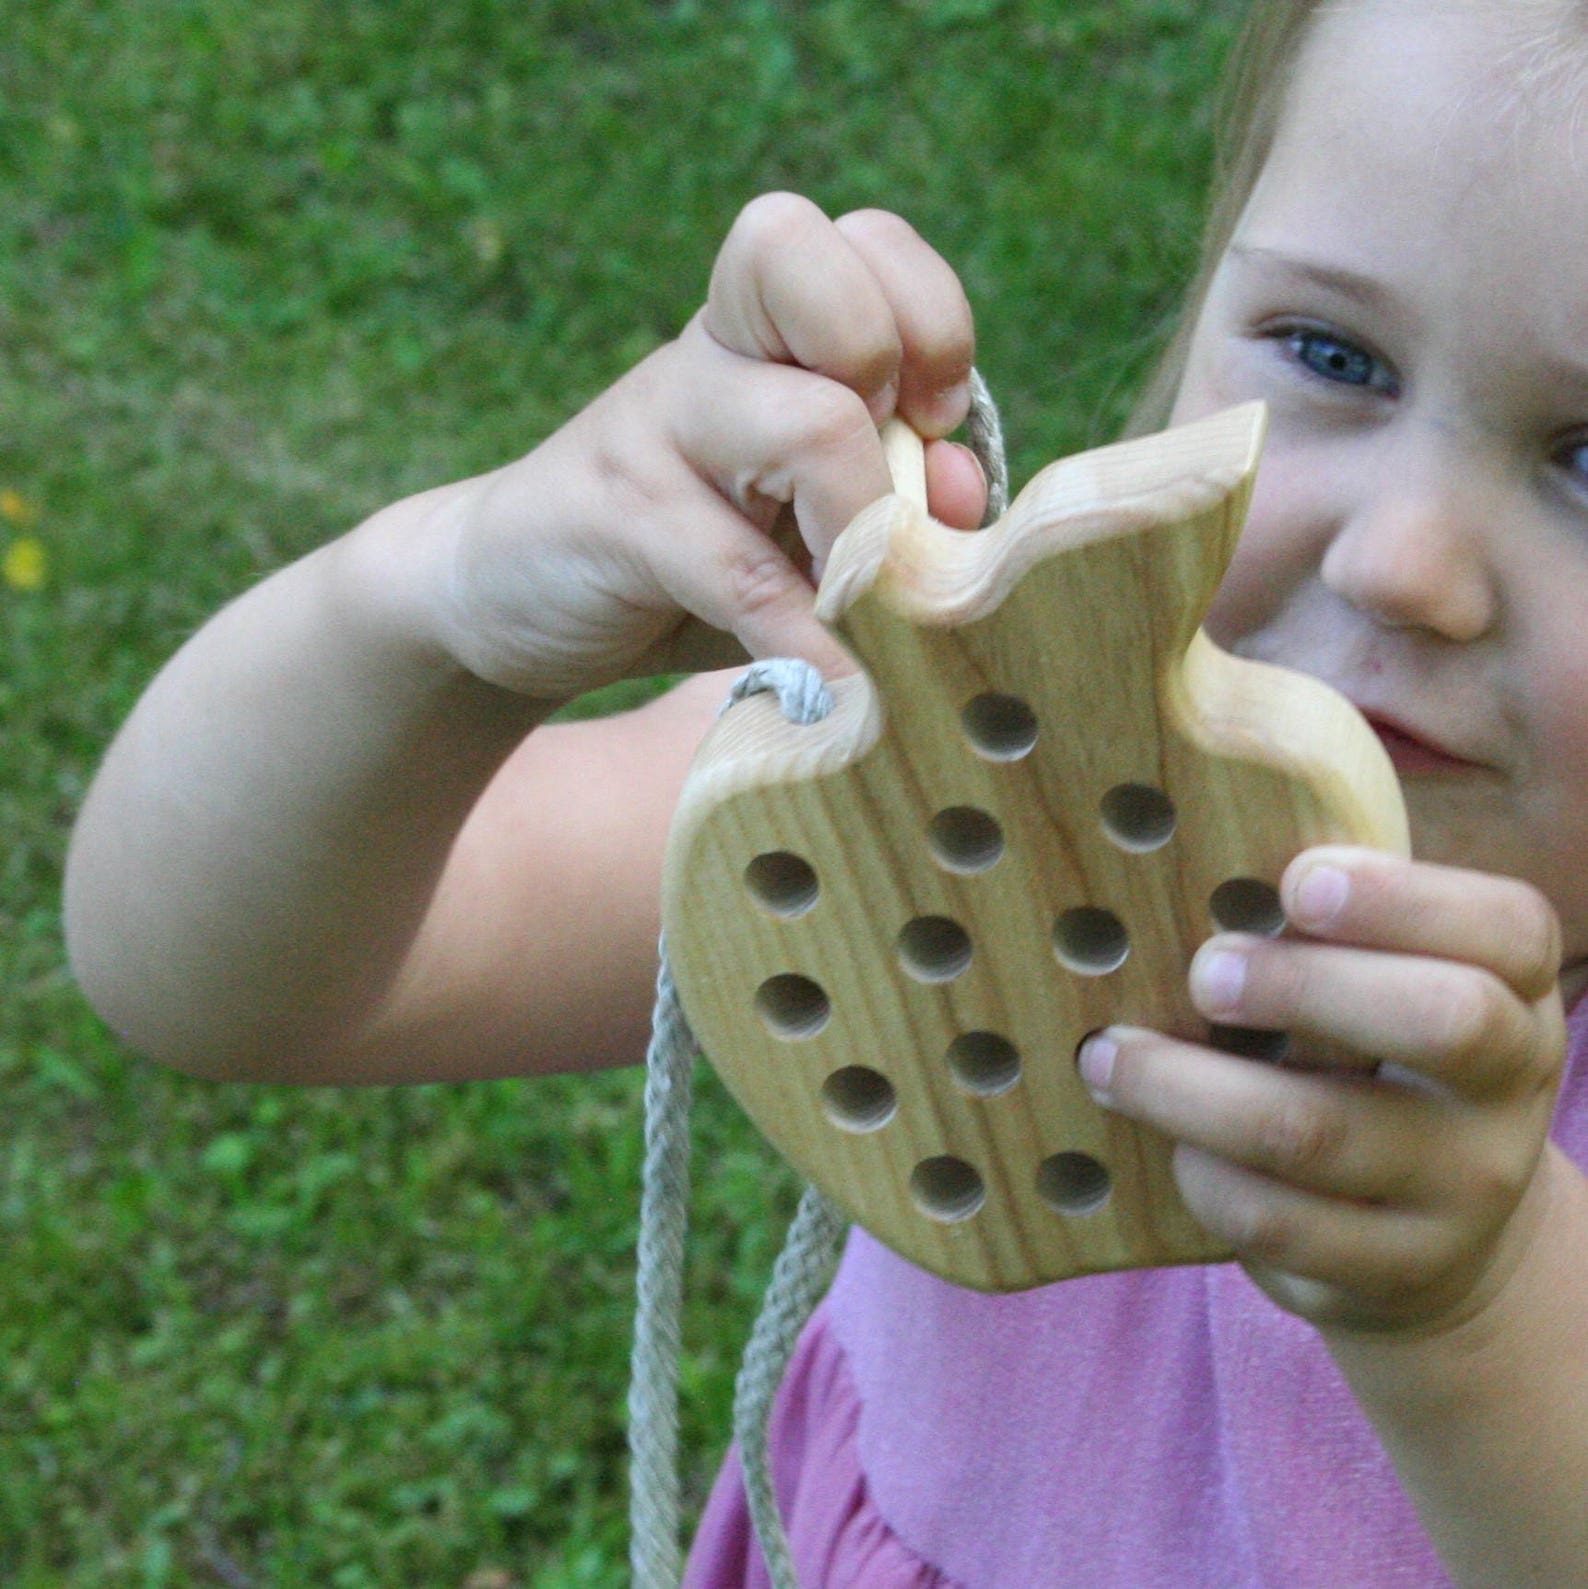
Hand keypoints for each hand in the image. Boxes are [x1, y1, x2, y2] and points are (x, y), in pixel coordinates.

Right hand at [424, 193, 987, 699]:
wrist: (502, 596)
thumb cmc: (678, 560)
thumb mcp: (794, 527)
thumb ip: (883, 505)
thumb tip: (963, 497)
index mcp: (762, 336)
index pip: (863, 240)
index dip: (927, 315)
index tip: (934, 420)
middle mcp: (710, 355)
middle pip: (809, 259)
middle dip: (888, 363)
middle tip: (888, 478)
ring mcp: (658, 426)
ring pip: (807, 424)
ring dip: (865, 533)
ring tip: (865, 607)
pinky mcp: (619, 517)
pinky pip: (743, 571)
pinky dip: (807, 638)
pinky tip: (835, 686)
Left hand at [1078, 845, 1567, 1335]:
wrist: (1446, 1245)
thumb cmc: (1376, 1061)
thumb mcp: (1389, 986)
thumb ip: (1328, 929)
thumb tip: (1184, 855)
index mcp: (1513, 990)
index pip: (1508, 929)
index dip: (1404, 899)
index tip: (1297, 880)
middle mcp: (1506, 1088)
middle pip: (1440, 1021)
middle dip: (1304, 984)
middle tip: (1205, 972)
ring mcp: (1460, 1189)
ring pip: (1319, 1131)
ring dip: (1192, 1089)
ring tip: (1110, 1056)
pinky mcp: (1392, 1268)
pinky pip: (1275, 1219)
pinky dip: (1202, 1174)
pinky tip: (1165, 1141)